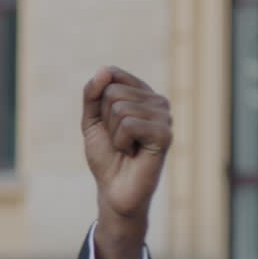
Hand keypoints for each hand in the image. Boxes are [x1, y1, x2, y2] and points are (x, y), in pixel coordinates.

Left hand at [81, 66, 172, 258]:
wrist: (114, 189)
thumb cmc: (106, 156)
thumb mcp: (91, 121)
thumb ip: (92, 94)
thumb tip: (104, 69)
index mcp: (142, 94)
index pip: (112, 75)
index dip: (98, 102)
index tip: (105, 121)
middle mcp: (158, 101)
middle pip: (113, 92)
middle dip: (105, 120)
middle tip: (117, 140)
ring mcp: (165, 117)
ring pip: (120, 108)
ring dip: (113, 134)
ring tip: (126, 147)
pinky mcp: (166, 134)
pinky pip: (129, 124)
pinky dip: (121, 142)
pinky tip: (132, 153)